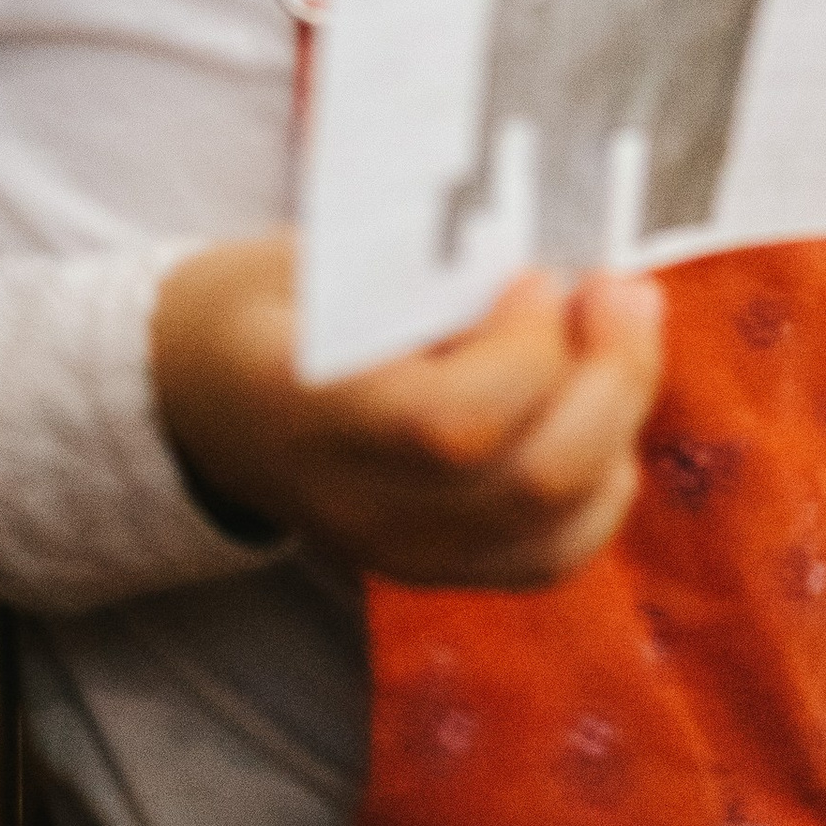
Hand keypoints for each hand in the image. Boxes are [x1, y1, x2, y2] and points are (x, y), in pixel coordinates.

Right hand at [151, 235, 664, 589]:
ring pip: (559, 525)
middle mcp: (356, 504)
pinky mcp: (439, 567)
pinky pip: (556, 552)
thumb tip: (546, 259)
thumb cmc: (274, 303)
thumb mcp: (317, 258)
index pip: (446, 424)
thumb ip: (421, 266)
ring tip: (621, 325)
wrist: (204, 395)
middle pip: (530, 482)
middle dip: (610, 377)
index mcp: (305, 409)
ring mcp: (398, 551)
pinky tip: (600, 401)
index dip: (523, 352)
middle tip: (618, 289)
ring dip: (620, 415)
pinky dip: (608, 475)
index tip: (534, 277)